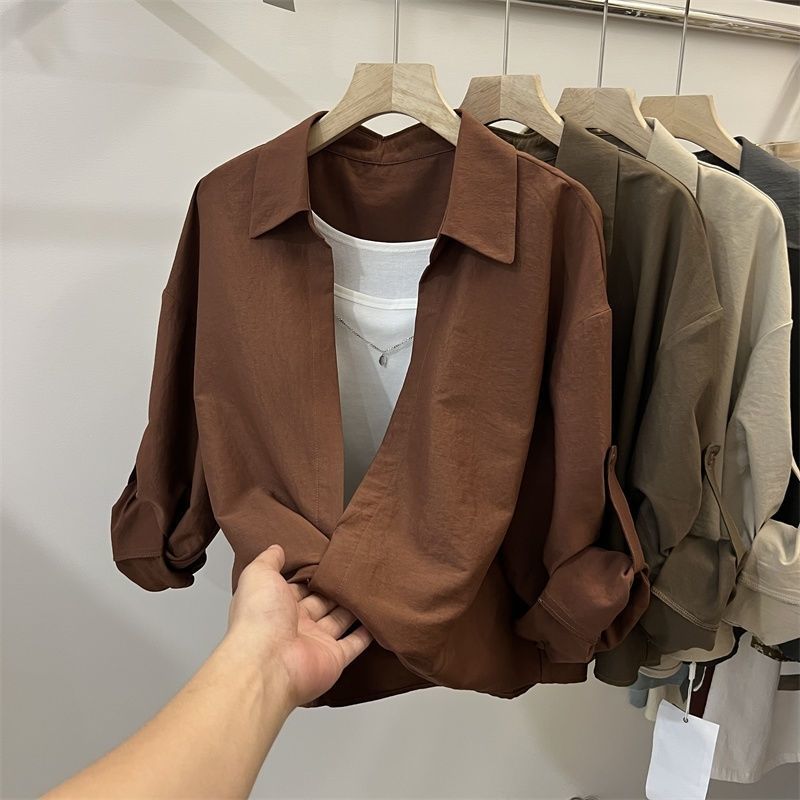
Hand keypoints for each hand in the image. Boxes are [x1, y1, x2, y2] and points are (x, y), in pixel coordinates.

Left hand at [225, 545, 372, 707]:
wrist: (266, 664)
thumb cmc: (258, 619)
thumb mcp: (258, 575)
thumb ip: (269, 560)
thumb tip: (276, 548)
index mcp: (277, 606)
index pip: (298, 588)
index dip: (311, 576)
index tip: (328, 561)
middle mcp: (296, 625)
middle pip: (321, 603)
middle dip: (334, 590)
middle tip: (353, 573)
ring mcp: (315, 643)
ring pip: (339, 621)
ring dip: (352, 609)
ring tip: (367, 590)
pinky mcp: (333, 659)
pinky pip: (353, 645)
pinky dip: (365, 635)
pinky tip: (375, 622)